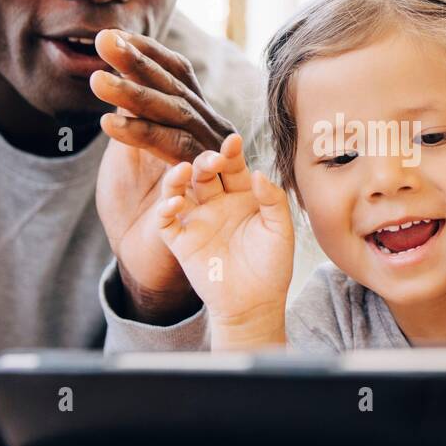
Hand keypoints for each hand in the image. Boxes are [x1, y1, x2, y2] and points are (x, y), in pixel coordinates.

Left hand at [92, 28, 236, 322]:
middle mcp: (214, 133)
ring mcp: (214, 158)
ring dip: (133, 96)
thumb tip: (112, 80)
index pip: (178, 74)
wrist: (154, 263)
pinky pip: (172, 153)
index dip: (149, 53)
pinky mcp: (205, 185)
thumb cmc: (142, 207)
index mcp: (199, 120)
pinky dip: (141, 136)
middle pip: (176, 88)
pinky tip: (109, 125)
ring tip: (96, 82)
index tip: (115, 35)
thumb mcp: (132, 153)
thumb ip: (133, 117)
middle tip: (103, 40)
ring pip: (174, 115)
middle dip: (138, 63)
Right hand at [156, 133, 292, 347]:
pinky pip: (166, 222)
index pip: (233, 166)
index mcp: (243, 195)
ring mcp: (197, 220)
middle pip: (205, 173)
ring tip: (183, 171)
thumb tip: (258, 172)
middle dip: (206, 162)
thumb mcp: (280, 230)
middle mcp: (217, 202)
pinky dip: (165, 210)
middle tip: (212, 160)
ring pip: (180, 189)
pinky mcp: (181, 241)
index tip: (234, 141)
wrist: (255, 304)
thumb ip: (273, 200)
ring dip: (178, 178)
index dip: (231, 153)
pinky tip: (173, 204)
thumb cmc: (272, 266)